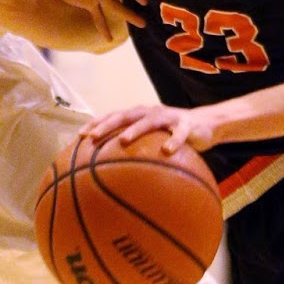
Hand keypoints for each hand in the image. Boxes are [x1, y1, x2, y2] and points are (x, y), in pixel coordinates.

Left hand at [81, 102, 215, 156]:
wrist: (205, 124)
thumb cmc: (171, 135)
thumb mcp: (152, 140)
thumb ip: (134, 149)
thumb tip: (109, 171)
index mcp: (139, 115)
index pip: (113, 116)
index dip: (96, 123)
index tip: (79, 136)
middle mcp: (150, 112)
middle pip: (125, 115)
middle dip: (108, 124)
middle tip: (93, 137)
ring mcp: (169, 117)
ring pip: (149, 121)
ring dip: (135, 129)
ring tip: (123, 140)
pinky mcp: (186, 126)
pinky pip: (179, 134)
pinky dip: (174, 141)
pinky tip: (166, 151)